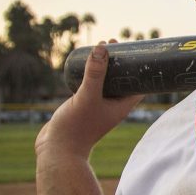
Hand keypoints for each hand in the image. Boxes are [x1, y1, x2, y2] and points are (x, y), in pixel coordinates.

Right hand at [36, 41, 143, 159]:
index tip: (135, 48)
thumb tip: (103, 47)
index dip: (139, 65)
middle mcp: (113, 105)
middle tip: (114, 43)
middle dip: (119, 62)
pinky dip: (89, 75)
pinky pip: (90, 86)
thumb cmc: (76, 127)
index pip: (139, 82)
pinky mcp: (82, 106)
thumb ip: (94, 74)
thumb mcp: (87, 96)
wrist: (56, 151)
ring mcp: (97, 106)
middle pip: (121, 79)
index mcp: (123, 105)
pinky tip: (82, 64)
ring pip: (104, 82)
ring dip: (103, 67)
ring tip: (99, 49)